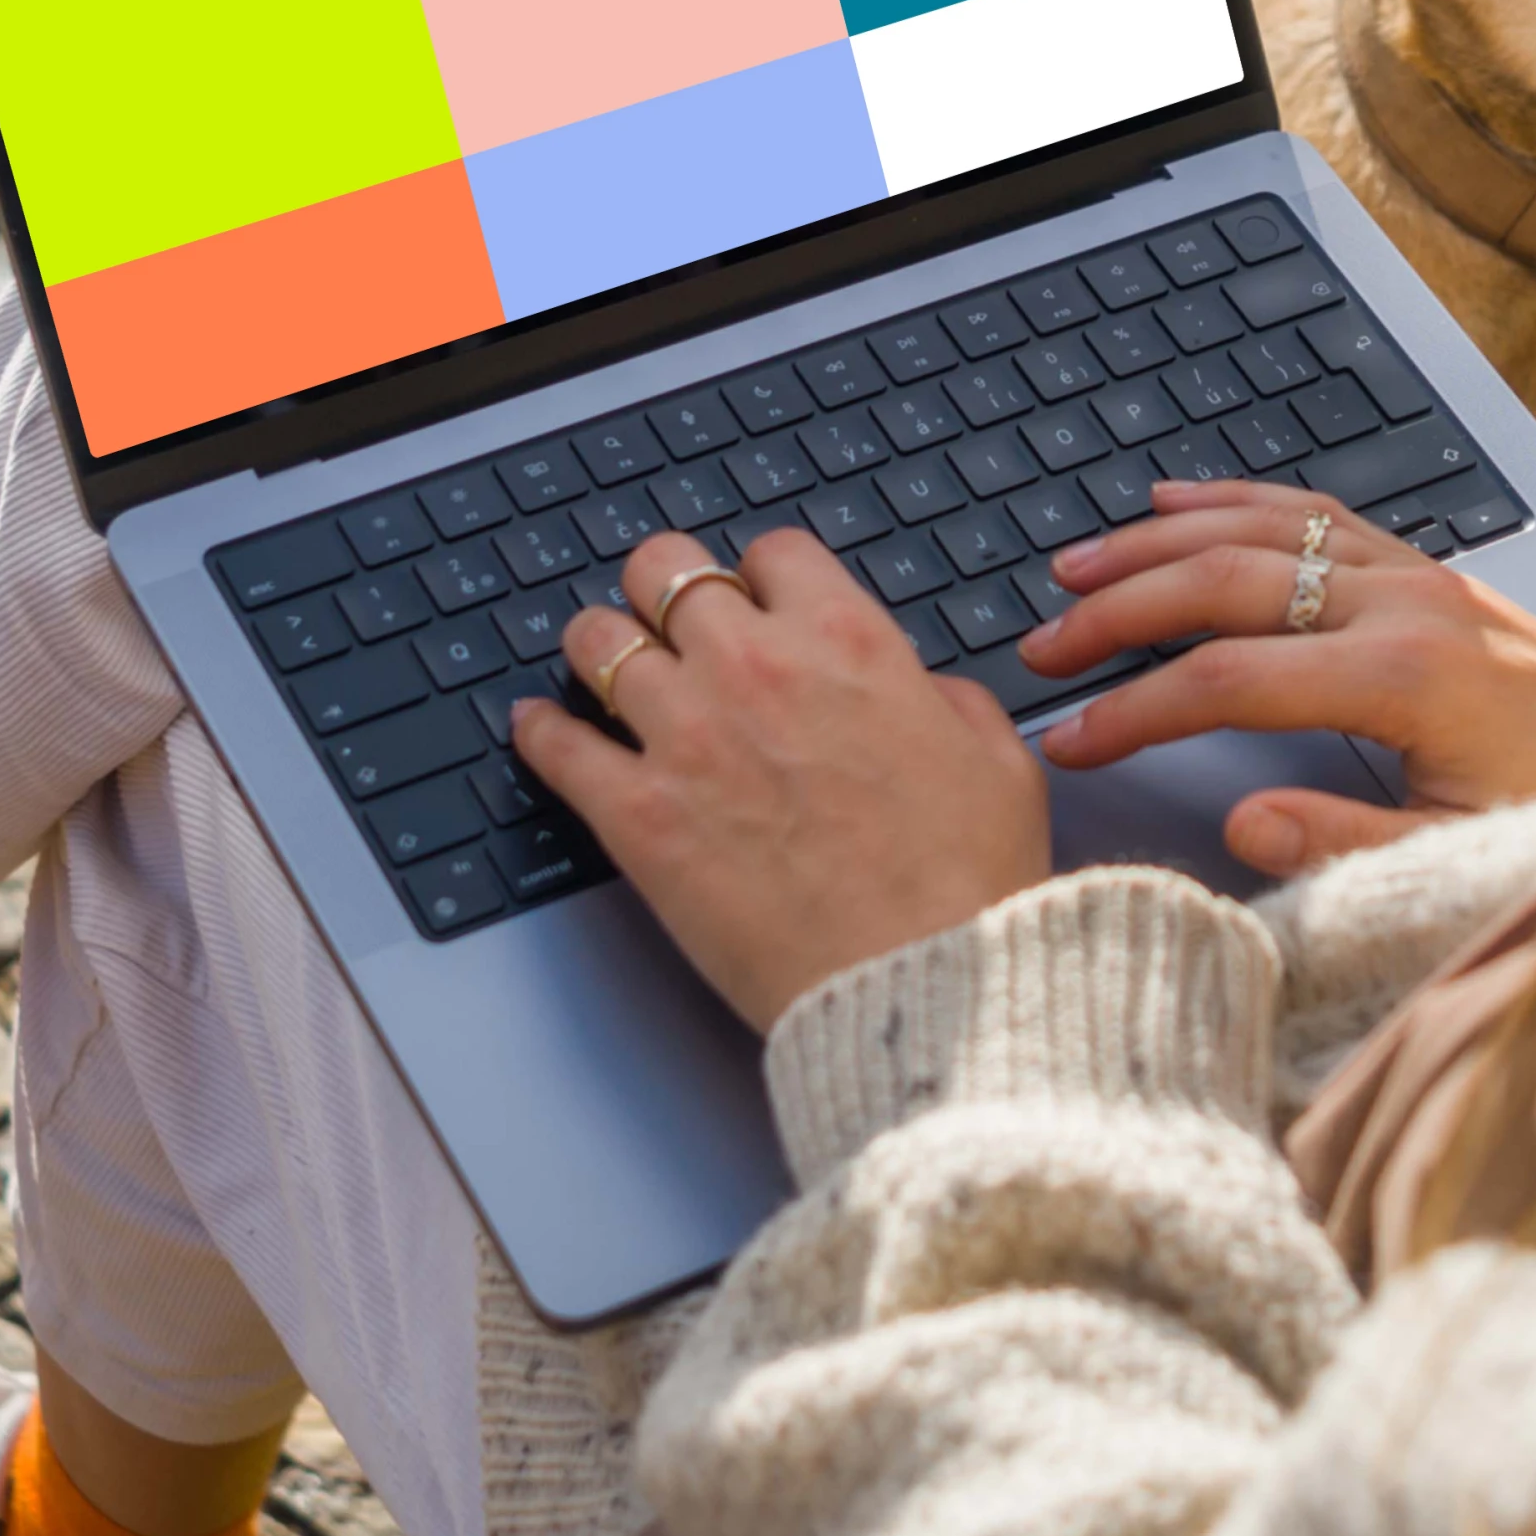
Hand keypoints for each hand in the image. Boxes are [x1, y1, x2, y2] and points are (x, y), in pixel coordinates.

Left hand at [514, 528, 1051, 1029]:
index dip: (760, 577)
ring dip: (598, 645)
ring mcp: (686, 737)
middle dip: (662, 586)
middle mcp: (755, 668)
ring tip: (598, 663)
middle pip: (664, 569)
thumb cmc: (966, 885)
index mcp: (846, 641)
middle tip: (663, 615)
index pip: (770, 553)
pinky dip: (540, 731)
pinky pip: (557, 745)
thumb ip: (945, 699)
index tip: (754, 602)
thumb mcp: (995, 760)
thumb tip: (914, 691)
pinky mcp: (638, 815)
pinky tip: (539, 728)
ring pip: (598, 638)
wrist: (919, 982)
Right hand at [1019, 481, 1535, 875]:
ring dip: (1161, 541)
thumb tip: (1241, 825)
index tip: (1067, 739)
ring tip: (1078, 562)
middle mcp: (1405, 605)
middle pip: (1225, 584)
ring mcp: (1420, 576)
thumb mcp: (1462, 856)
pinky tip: (1182, 503)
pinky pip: (1317, 515)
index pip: (1226, 681)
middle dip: (1121, 610)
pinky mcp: (1434, 571)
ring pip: (1263, 532)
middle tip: (1043, 641)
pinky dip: (1237, 502)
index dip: (1134, 711)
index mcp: (1402, 679)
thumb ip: (1345, 841)